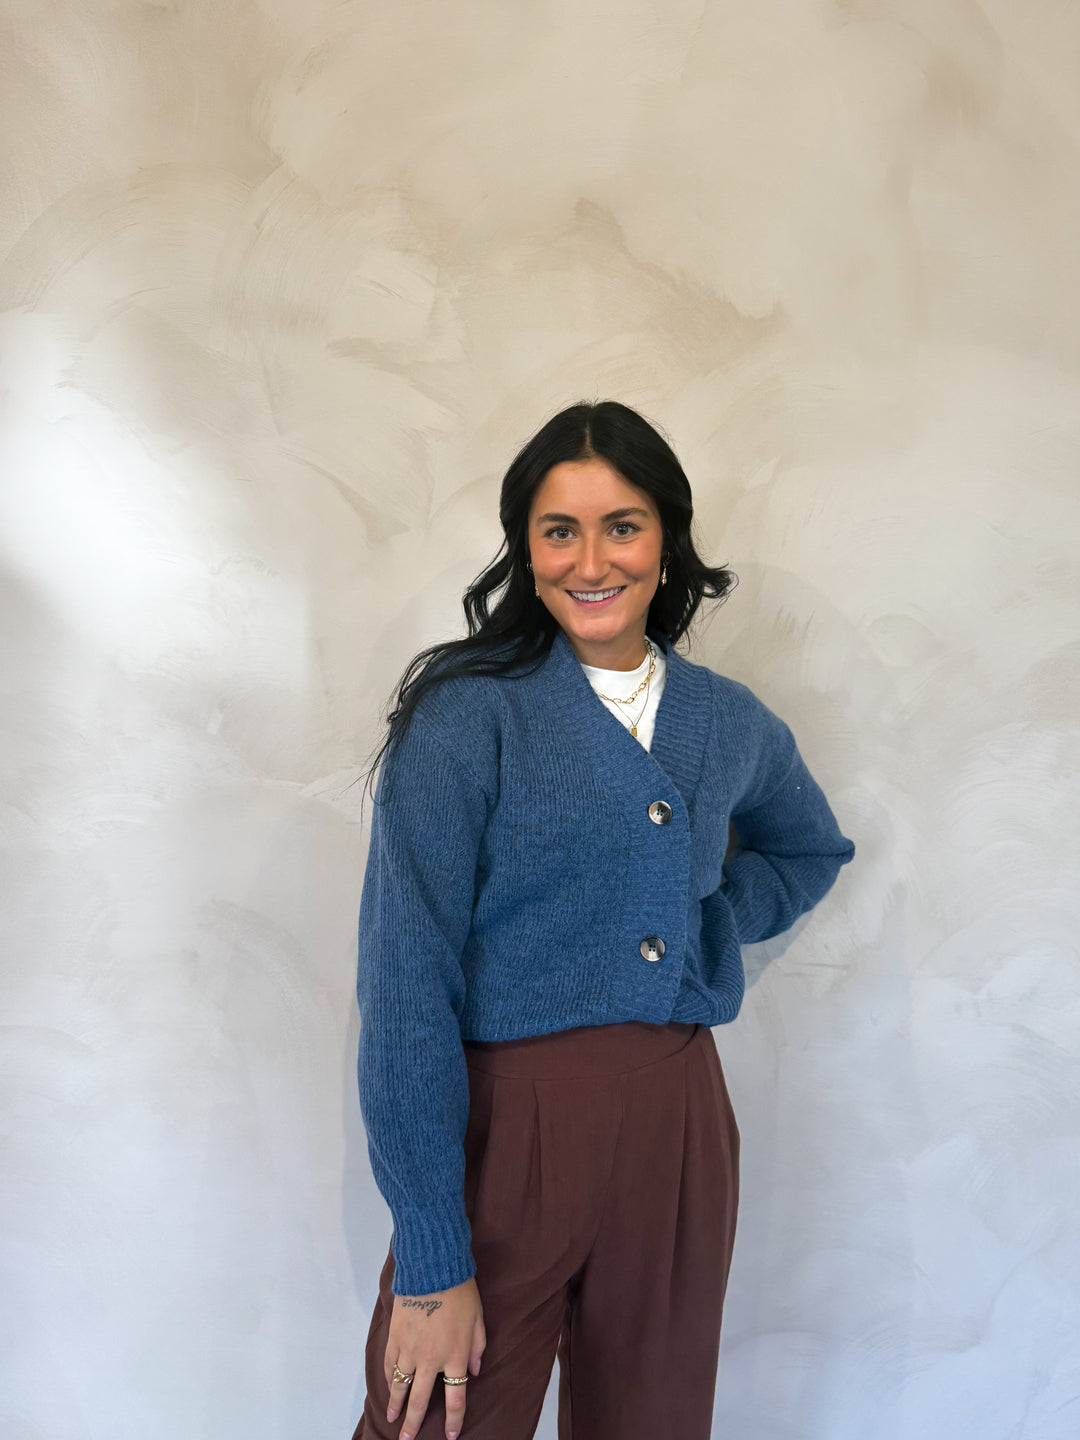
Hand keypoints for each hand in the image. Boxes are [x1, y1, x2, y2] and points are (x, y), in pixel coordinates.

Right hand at [384, 1275, 485, 1439]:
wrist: (432, 1269)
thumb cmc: (460, 1291)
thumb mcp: (478, 1320)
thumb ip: (478, 1348)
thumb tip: (475, 1370)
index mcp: (455, 1356)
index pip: (455, 1397)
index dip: (454, 1420)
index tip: (451, 1435)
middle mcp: (430, 1360)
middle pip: (420, 1401)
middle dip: (414, 1423)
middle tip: (408, 1439)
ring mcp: (409, 1350)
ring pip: (400, 1385)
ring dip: (396, 1404)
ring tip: (392, 1417)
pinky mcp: (394, 1337)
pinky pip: (389, 1364)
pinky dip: (388, 1377)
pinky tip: (388, 1385)